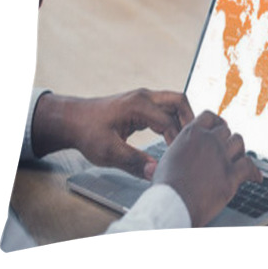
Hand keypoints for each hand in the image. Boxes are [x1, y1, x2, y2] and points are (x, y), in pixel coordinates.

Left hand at [32, 89, 194, 179]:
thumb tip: (155, 171)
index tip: (178, 159)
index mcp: (138, 105)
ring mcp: (143, 98)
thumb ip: (133, 161)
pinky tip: (172, 136)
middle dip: (189, 119)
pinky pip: (164, 107)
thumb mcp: (108, 151)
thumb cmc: (88, 133)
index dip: (176, 141)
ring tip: (187, 139)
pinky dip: (173, 119)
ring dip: (182, 118)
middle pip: (178, 101)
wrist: (72, 120)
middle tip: (195, 140)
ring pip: (173, 102)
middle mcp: (144, 97)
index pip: (168, 121)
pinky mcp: (141, 104)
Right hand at [153, 110, 262, 226]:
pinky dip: (254, 172)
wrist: (171, 205)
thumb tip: (178, 156)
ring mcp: (221, 156)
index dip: (217, 122)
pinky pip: (249, 167)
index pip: (210, 117)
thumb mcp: (167, 160)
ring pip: (239, 143)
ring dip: (240, 150)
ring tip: (239, 158)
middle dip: (227, 140)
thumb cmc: (165, 187)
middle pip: (226, 131)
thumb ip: (179, 152)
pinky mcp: (231, 175)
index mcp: (191, 133)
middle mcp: (208, 140)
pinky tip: (256, 177)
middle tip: (228, 149)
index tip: (221, 127)